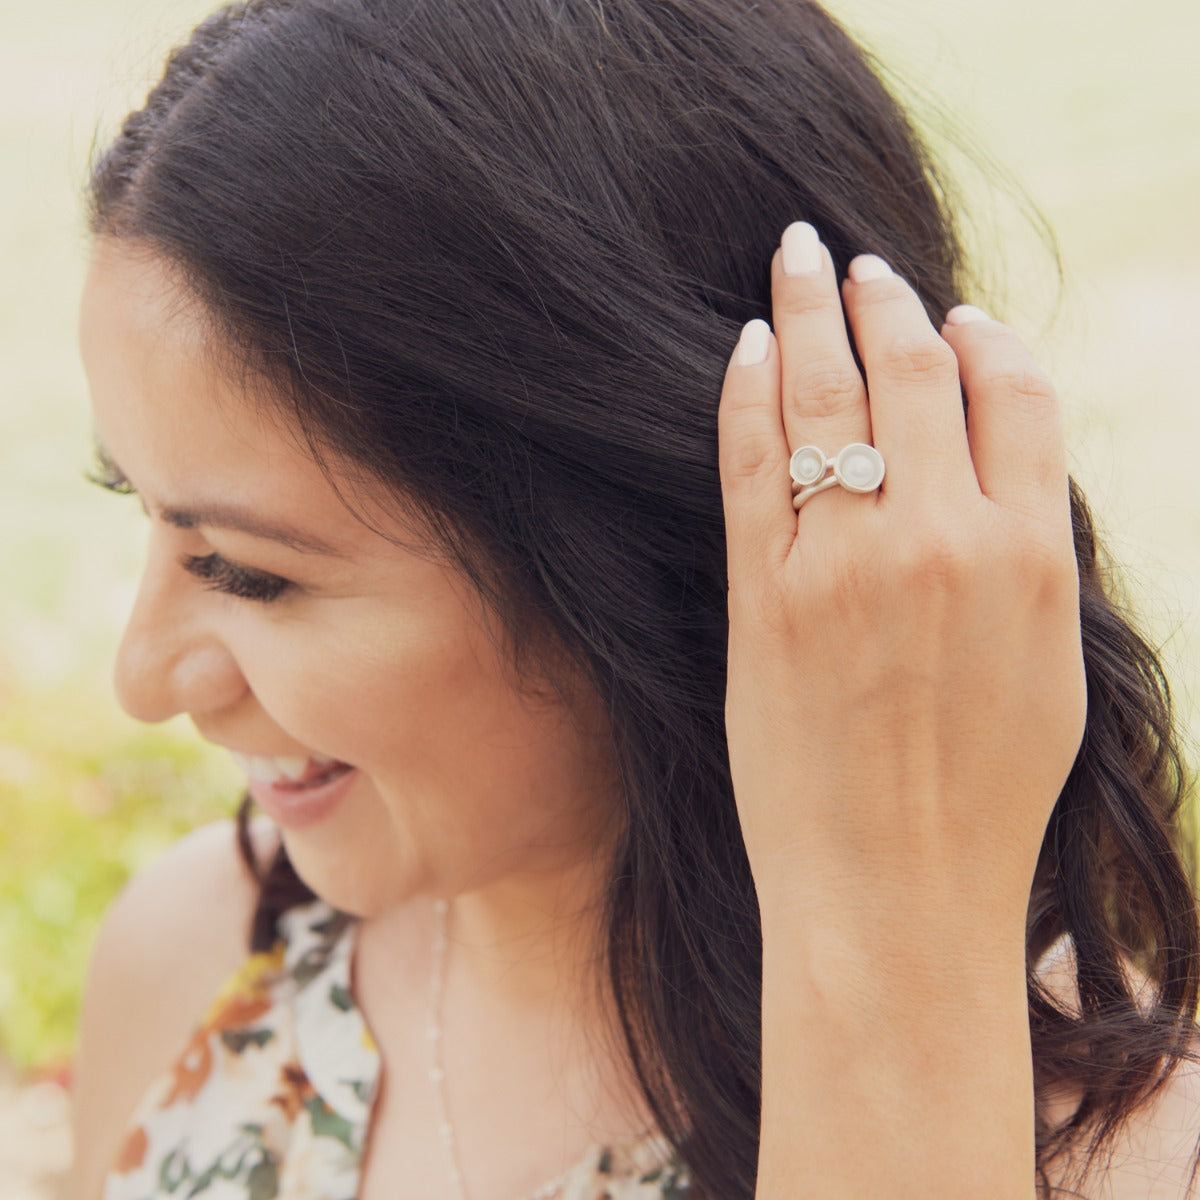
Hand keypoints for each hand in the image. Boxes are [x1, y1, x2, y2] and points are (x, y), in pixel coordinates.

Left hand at [717, 223, 1086, 956]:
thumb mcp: (1049, 670)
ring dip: (809, 310)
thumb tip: (997, 468)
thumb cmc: (982, 799)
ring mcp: (846, 564)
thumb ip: (1028, 556)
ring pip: (826, 395)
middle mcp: (943, 542)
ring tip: (797, 257)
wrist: (891, 891)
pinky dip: (746, 390)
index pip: (1014, 393)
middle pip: (913, 370)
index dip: (982, 337)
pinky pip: (750, 460)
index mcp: (1031, 557)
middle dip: (883, 295)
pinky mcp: (763, 595)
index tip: (952, 311)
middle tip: (855, 259)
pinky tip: (744, 345)